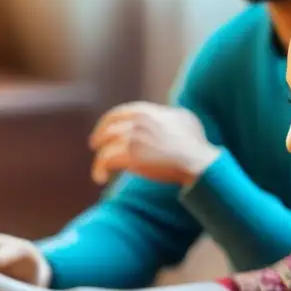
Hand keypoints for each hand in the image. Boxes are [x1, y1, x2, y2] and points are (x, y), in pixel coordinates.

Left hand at [89, 102, 220, 186]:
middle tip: (94, 146)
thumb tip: (165, 116)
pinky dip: (99, 170)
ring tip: (99, 173)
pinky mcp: (129, 154)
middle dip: (99, 136)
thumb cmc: (194, 144)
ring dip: (99, 160)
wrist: (196, 161)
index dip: (108, 122)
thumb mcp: (184, 120)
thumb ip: (168, 116)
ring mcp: (132, 136)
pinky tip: (100, 178)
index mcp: (148, 111)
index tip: (103, 130)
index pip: (120, 113)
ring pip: (104, 146)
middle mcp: (137, 121)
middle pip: (108, 127)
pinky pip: (105, 160)